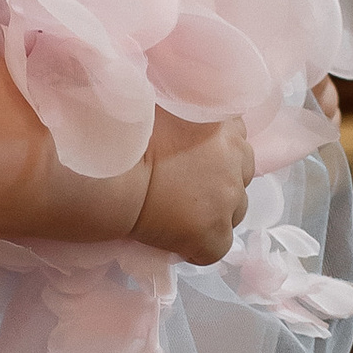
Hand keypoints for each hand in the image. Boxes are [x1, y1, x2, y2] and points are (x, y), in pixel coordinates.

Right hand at [130, 109, 252, 263]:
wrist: (109, 176)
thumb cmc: (124, 136)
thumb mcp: (160, 106)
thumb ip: (183, 108)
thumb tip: (181, 108)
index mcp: (224, 125)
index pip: (237, 141)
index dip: (214, 155)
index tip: (191, 161)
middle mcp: (235, 159)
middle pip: (242, 176)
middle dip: (219, 184)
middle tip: (185, 190)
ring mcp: (229, 198)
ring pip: (235, 212)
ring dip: (213, 214)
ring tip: (180, 216)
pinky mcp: (215, 235)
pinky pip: (218, 247)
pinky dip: (199, 247)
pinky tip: (176, 240)